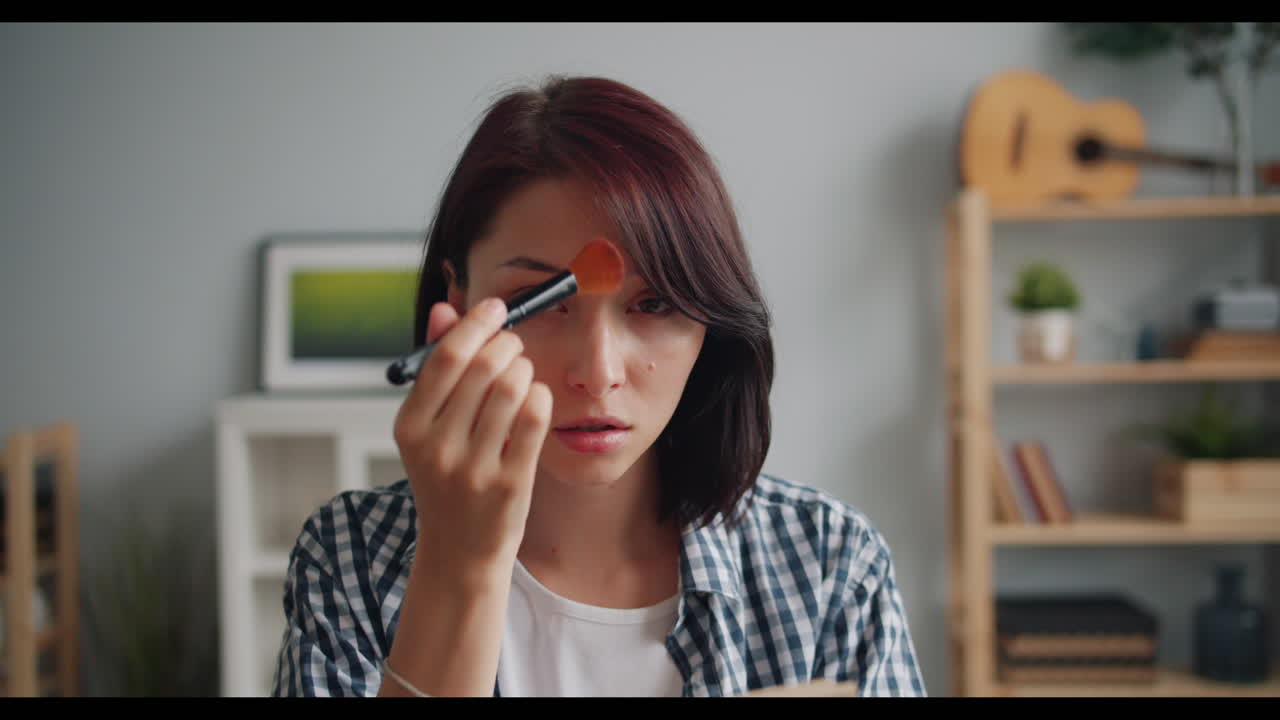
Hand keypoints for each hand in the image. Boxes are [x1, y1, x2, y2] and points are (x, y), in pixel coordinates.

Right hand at [393, 297, 552, 584]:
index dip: (475, 324)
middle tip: (515, 344)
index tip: (496, 307)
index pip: (444, 358)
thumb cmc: (446, 479)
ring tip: (523, 373)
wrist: (458, 553)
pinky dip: (540, 396)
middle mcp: (437, 447)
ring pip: (513, 388)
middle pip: (483, 368)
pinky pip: (535, 417)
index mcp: (409, 428)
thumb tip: (444, 309)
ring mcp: (473, 468)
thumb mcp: (428, 428)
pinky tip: (536, 398)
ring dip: (526, 368)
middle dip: (508, 344)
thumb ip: (435, 368)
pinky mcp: (510, 483)